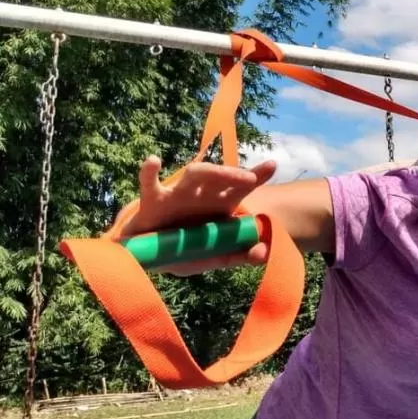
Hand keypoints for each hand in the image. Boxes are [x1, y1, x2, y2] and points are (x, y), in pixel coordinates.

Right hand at [118, 155, 277, 274]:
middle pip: (220, 175)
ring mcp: (177, 195)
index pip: (241, 187)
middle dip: (235, 174)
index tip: (272, 165)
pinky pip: (149, 184)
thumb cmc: (184, 250)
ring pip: (195, 173)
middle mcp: (201, 194)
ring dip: (209, 172)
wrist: (145, 257)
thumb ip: (237, 255)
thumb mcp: (212, 256)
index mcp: (219, 205)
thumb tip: (263, 254)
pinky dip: (149, 173)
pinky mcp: (152, 202)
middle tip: (250, 179)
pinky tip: (153, 161)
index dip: (257, 175)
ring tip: (219, 173)